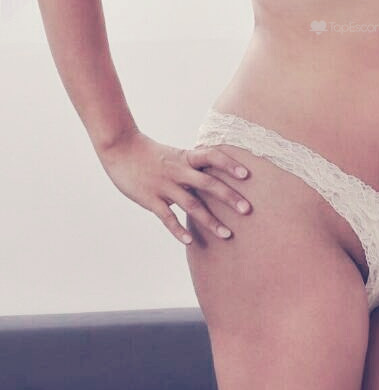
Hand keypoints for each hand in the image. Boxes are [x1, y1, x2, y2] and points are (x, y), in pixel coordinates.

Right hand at [100, 131, 251, 244]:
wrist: (121, 149)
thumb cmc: (151, 153)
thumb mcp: (176, 155)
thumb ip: (194, 166)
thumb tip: (216, 173)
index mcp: (186, 158)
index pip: (212, 156)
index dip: (229, 164)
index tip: (247, 175)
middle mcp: (178, 171)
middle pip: (208, 183)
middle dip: (228, 197)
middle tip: (247, 210)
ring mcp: (165, 186)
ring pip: (191, 205)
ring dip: (210, 220)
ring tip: (227, 235)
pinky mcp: (151, 199)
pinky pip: (167, 217)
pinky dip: (179, 230)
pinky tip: (190, 241)